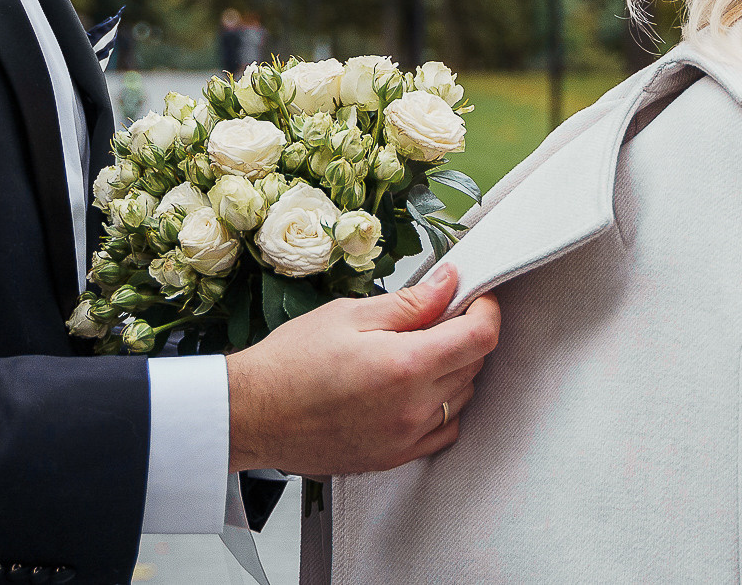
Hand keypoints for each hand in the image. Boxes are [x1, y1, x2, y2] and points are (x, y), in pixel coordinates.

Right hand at [225, 264, 500, 476]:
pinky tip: (413, 388)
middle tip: (436, 316)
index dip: (487, 310)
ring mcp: (406, 438)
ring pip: (461, 397)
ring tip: (416, 351)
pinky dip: (441, 406)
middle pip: (473, 366)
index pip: (479, 337)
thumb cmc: (290, 362)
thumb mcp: (348, 314)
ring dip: (454, 370)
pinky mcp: (395, 458)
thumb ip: (409, 302)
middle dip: (464, 334)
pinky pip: (442, 430)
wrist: (254, 414)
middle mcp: (413, 407)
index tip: (478, 298)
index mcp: (405, 365)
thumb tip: (449, 284)